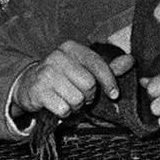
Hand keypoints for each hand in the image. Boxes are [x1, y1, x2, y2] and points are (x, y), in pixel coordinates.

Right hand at [14, 41, 133, 116]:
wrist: (28, 85)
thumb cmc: (62, 78)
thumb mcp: (83, 69)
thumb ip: (107, 67)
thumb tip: (131, 60)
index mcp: (71, 48)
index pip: (97, 64)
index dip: (109, 81)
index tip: (114, 95)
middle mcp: (57, 57)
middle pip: (89, 84)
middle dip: (89, 96)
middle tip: (81, 96)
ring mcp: (46, 73)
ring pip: (77, 98)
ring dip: (76, 105)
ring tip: (68, 100)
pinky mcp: (38, 90)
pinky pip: (63, 108)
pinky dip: (64, 112)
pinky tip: (59, 106)